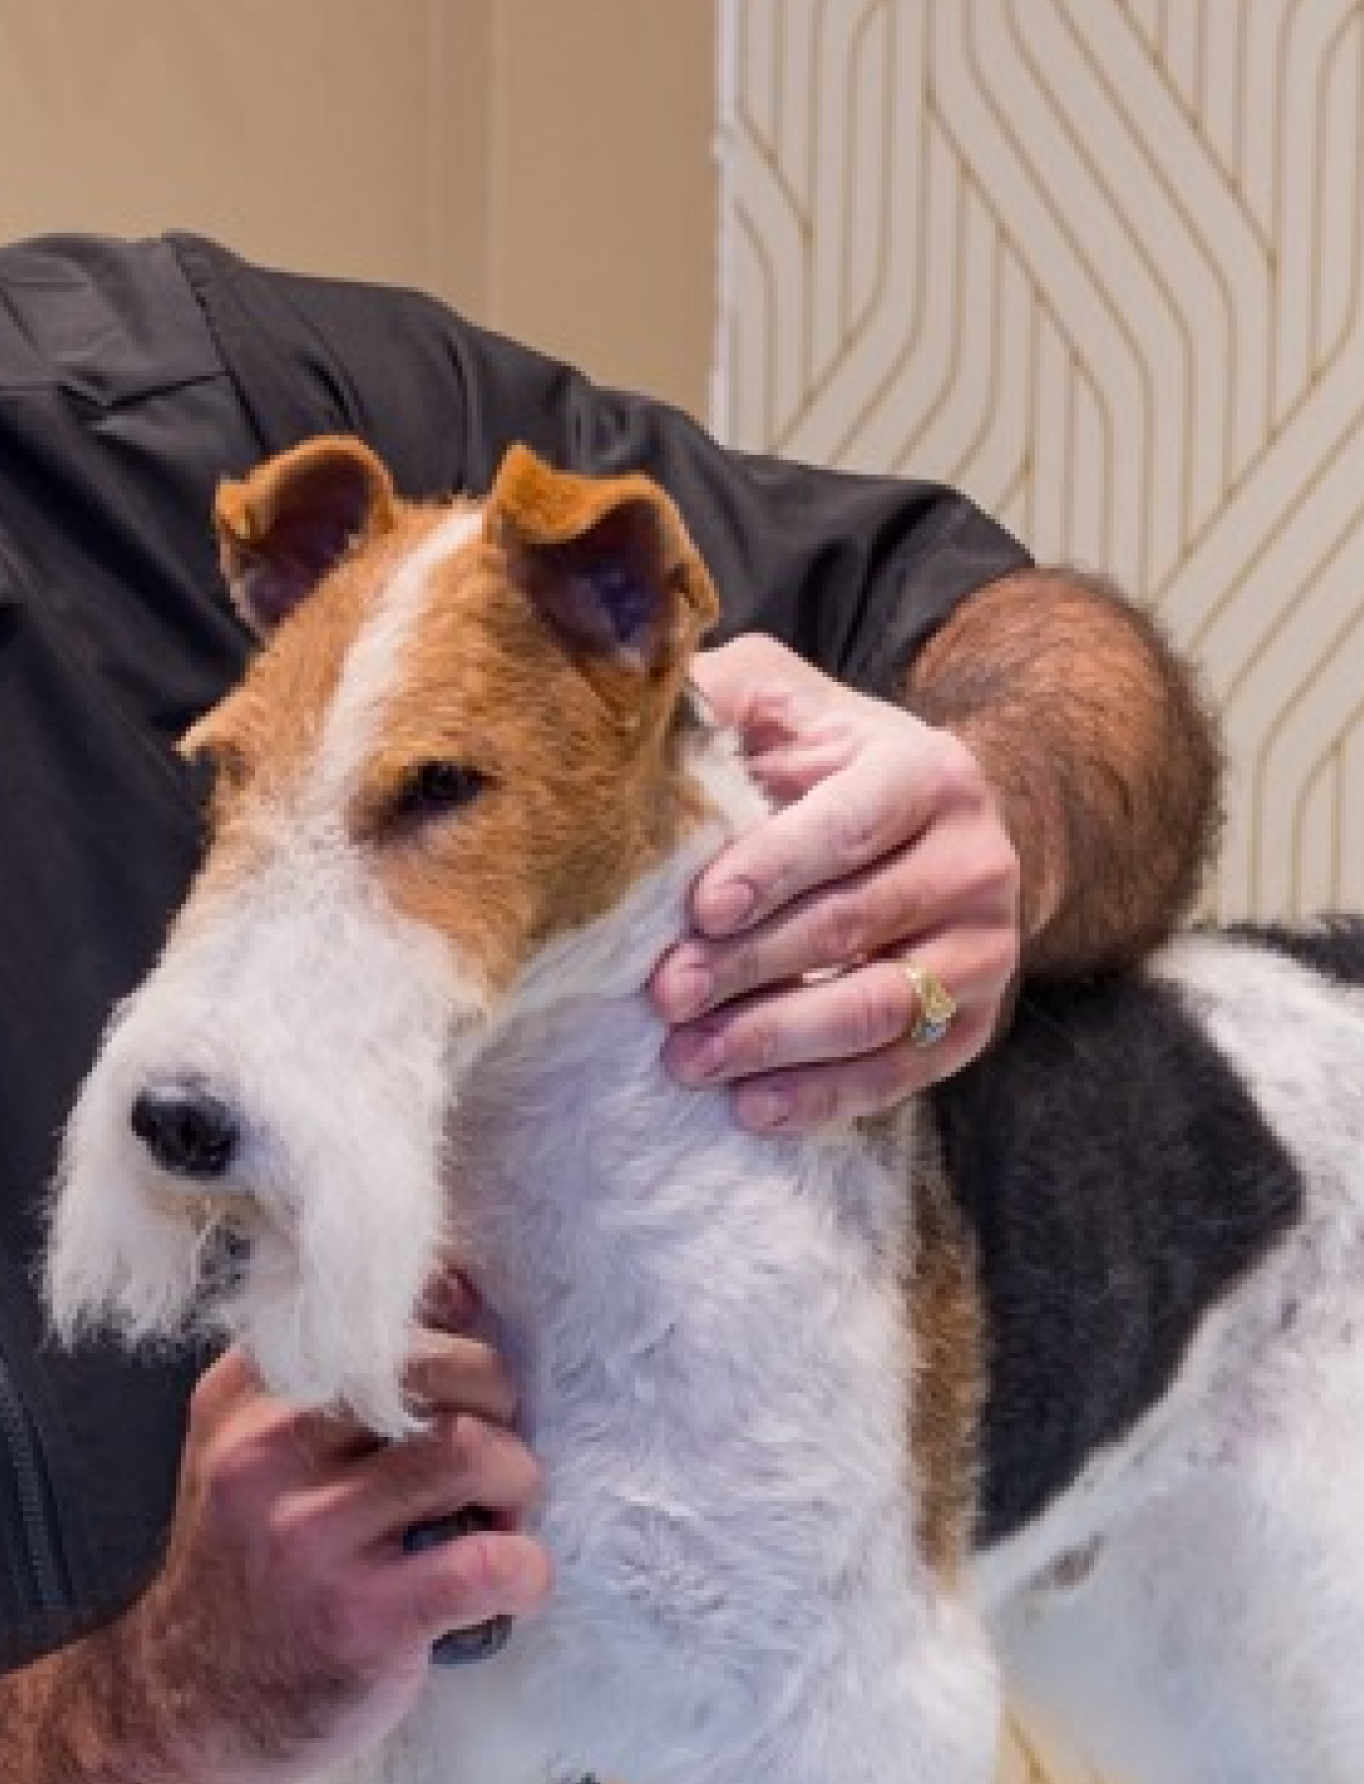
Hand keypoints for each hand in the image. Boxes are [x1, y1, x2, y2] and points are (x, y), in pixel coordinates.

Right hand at [108, 1285, 546, 1781]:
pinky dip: (525, 1566)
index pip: (377, 1316)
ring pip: (470, 1450)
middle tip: (497, 1443)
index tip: (470, 1382)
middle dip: (497, 1398)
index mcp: (247, 1394)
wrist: (185, 1702)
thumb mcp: (262, 1444)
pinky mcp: (361, 1619)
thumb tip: (460, 1284)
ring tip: (504, 1507)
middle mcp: (266, 1455)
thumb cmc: (251, 1559)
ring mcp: (310, 1537)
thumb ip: (348, 1367)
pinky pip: (485, 1562)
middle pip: (437, 1369)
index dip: (453, 1337)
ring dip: (518, 1476)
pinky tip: (511, 1578)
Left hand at [651, 636, 1020, 1130]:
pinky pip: (898, 1071)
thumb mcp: (788, 703)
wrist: (944, 836)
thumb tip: (631, 701)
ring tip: (690, 1059)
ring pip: (878, 1007)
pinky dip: (823, 1097)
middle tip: (667, 995)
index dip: (775, 868)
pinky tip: (752, 1106)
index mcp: (928, 774)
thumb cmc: (835, 767)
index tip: (702, 908)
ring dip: (777, 1041)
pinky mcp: (973, 1024)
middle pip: (853, 923)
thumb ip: (723, 698)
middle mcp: (975, 861)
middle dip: (751, 966)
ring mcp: (983, 950)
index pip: (850, 825)